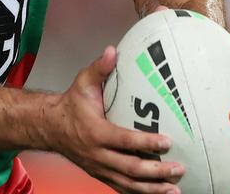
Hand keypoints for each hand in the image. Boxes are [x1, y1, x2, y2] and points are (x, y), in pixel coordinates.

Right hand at [50, 46, 183, 193]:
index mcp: (95, 132)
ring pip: (128, 184)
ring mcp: (100, 168)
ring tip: (174, 189)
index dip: (146, 143)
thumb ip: (100, 68)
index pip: (124, 140)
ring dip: (152, 189)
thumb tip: (113, 50)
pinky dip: (139, 193)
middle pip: (130, 168)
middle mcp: (98, 155)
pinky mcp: (101, 175)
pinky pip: (122, 188)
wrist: (50, 127)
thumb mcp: (83, 83)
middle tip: (179, 168)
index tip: (167, 142)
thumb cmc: (71, 105)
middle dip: (156, 171)